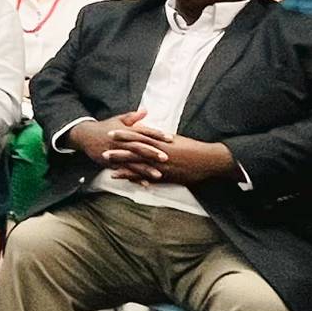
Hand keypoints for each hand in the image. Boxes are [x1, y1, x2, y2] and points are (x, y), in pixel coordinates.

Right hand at [68, 110, 168, 168]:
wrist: (85, 136)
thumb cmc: (104, 128)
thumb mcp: (118, 120)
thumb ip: (133, 117)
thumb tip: (146, 110)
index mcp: (126, 131)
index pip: (144, 132)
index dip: (157, 134)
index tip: (170, 138)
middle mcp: (122, 142)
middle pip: (139, 147)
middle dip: (152, 153)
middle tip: (166, 158)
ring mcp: (116, 153)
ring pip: (132, 162)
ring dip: (145, 169)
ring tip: (158, 175)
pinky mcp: (111, 162)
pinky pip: (124, 171)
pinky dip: (134, 177)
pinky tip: (144, 183)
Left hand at [111, 134, 235, 185]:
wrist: (208, 160)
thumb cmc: (193, 148)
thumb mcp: (175, 139)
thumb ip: (160, 136)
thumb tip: (149, 131)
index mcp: (161, 142)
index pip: (139, 137)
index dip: (124, 135)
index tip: (111, 132)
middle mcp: (159, 154)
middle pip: (134, 151)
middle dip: (118, 151)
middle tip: (102, 150)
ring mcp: (162, 166)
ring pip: (139, 165)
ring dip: (122, 165)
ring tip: (108, 165)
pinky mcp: (166, 177)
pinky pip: (147, 178)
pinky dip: (135, 178)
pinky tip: (124, 179)